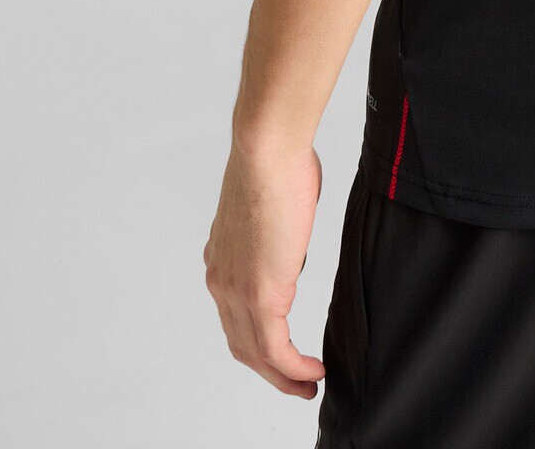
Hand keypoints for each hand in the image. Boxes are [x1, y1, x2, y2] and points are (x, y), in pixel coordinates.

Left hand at [203, 138, 325, 397]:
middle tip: (295, 381)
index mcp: (222, 258)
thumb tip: (292, 234)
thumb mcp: (274, 204)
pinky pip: (276, 350)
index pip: (234, 313)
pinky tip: (312, 372)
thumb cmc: (277, 162)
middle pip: (241, 343)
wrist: (267, 150)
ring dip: (283, 377)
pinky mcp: (261, 297)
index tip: (281, 348)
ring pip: (256, 354)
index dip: (257, 338)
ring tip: (306, 385)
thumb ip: (278, 229)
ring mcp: (238, 292)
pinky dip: (294, 369)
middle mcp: (222, 281)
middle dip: (269, 369)